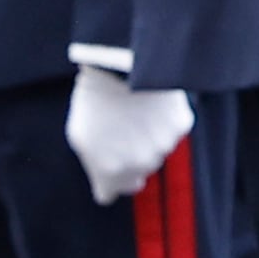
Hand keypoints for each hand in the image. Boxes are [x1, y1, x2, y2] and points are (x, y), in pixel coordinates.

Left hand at [62, 56, 194, 204]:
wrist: (119, 64)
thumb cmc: (92, 97)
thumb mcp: (78, 134)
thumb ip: (92, 162)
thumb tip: (105, 182)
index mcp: (110, 172)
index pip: (109, 193)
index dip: (106, 180)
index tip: (106, 167)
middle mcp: (140, 166)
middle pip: (135, 175)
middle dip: (128, 160)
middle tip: (119, 132)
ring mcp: (163, 146)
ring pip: (156, 152)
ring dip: (146, 139)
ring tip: (132, 111)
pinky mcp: (181, 125)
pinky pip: (172, 130)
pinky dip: (164, 120)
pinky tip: (151, 102)